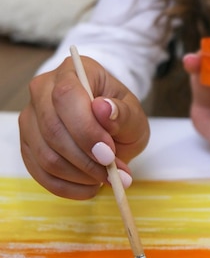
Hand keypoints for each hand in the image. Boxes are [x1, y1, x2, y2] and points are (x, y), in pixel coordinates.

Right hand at [19, 55, 149, 198]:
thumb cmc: (120, 114)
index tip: (108, 153)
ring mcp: (31, 118)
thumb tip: (104, 109)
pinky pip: (40, 173)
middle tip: (113, 173)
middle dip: (85, 159)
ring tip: (106, 178)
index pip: (66, 96)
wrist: (108, 124)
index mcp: (73, 71)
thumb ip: (123, 113)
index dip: (85, 129)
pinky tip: (89, 187)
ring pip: (46, 155)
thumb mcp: (134, 113)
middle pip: (52, 129)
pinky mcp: (27, 144)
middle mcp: (43, 89)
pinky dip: (67, 187)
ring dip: (79, 175)